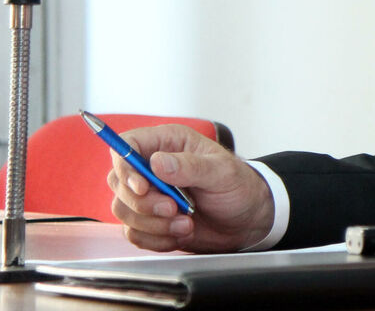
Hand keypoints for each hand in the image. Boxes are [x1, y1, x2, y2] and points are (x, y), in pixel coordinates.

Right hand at [107, 124, 273, 252]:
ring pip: (123, 211)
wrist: (247, 220)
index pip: (127, 145)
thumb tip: (156, 163)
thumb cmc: (239, 187)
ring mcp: (149, 195)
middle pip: (119, 182)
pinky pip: (134, 233)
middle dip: (144, 203)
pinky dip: (156, 239)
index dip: (125, 167)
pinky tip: (181, 234)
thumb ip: (190, 166)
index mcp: (169, 143)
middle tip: (174, 209)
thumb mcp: (222, 172)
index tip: (142, 188)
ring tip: (186, 224)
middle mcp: (153, 167)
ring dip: (153, 224)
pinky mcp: (149, 221)